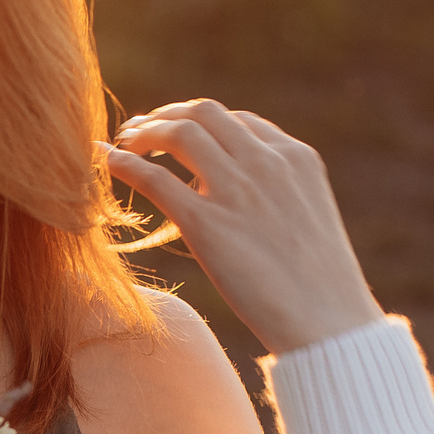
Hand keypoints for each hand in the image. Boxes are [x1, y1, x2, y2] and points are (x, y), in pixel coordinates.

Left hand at [104, 99, 385, 354]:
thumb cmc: (320, 285)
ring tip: (124, 144)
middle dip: (168, 116)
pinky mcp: (205, 222)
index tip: (178, 133)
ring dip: (144, 132)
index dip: (201, 122)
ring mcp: (235, 189)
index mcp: (295, 158)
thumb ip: (278, 194)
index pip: (239, 121)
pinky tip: (106, 161)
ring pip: (178, 134)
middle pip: (204, 113)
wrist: (326, 320)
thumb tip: (241, 199)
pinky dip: (124, 164)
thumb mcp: (309, 218)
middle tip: (142, 131)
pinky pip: (153, 179)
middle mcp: (266, 162)